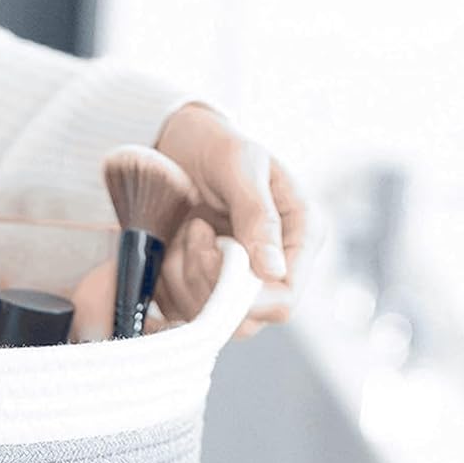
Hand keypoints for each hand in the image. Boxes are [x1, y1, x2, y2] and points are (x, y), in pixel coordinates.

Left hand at [153, 102, 312, 335]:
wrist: (177, 143)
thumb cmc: (216, 145)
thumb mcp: (241, 166)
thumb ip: (258, 216)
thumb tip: (273, 271)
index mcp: (300, 236)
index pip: (285, 298)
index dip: (248, 298)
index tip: (216, 257)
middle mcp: (272, 267)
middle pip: (244, 319)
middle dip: (207, 281)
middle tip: (194, 231)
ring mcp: (234, 281)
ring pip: (206, 318)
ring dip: (181, 276)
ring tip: (185, 228)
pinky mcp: (199, 286)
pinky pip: (176, 309)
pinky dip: (163, 282)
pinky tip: (169, 245)